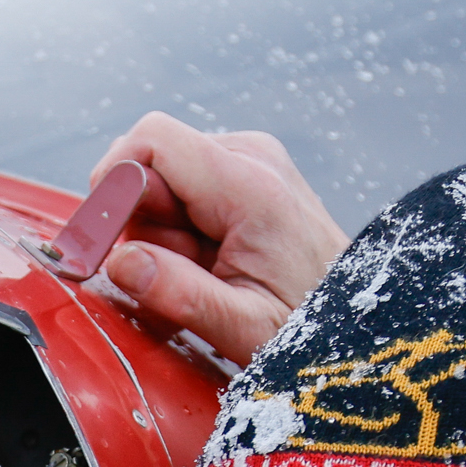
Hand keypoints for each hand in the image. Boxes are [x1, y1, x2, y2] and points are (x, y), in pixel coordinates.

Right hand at [83, 115, 343, 366]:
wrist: (359, 318)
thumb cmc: (308, 323)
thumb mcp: (243, 327)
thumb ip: (180, 294)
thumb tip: (121, 262)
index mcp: (251, 187)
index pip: (153, 139)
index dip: (114, 183)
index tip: (106, 236)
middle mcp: (252, 158)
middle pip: (153, 165)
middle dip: (144, 223)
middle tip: (180, 274)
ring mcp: (252, 162)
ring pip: (166, 181)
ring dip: (165, 232)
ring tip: (206, 275)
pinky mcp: (248, 175)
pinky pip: (186, 190)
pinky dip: (183, 230)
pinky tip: (212, 264)